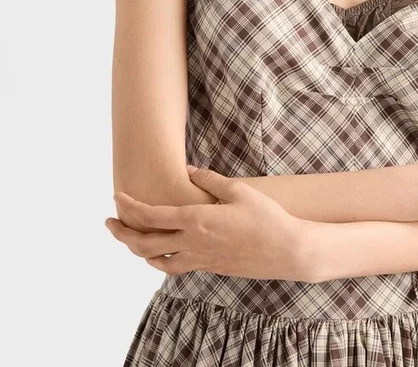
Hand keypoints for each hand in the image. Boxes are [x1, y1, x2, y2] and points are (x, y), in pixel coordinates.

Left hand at [104, 179, 309, 280]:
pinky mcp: (210, 268)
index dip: (130, 207)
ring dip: (137, 250)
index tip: (117, 197)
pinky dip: (160, 261)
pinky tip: (160, 254)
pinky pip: (175, 267)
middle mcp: (192, 243)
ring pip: (156, 261)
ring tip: (129, 238)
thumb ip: (210, 180)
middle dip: (122, 233)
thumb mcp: (240, 190)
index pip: (151, 216)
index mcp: (197, 220)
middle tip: (110, 223)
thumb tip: (189, 171)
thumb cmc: (266, 218)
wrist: (286, 250)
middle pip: (144, 243)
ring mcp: (200, 259)